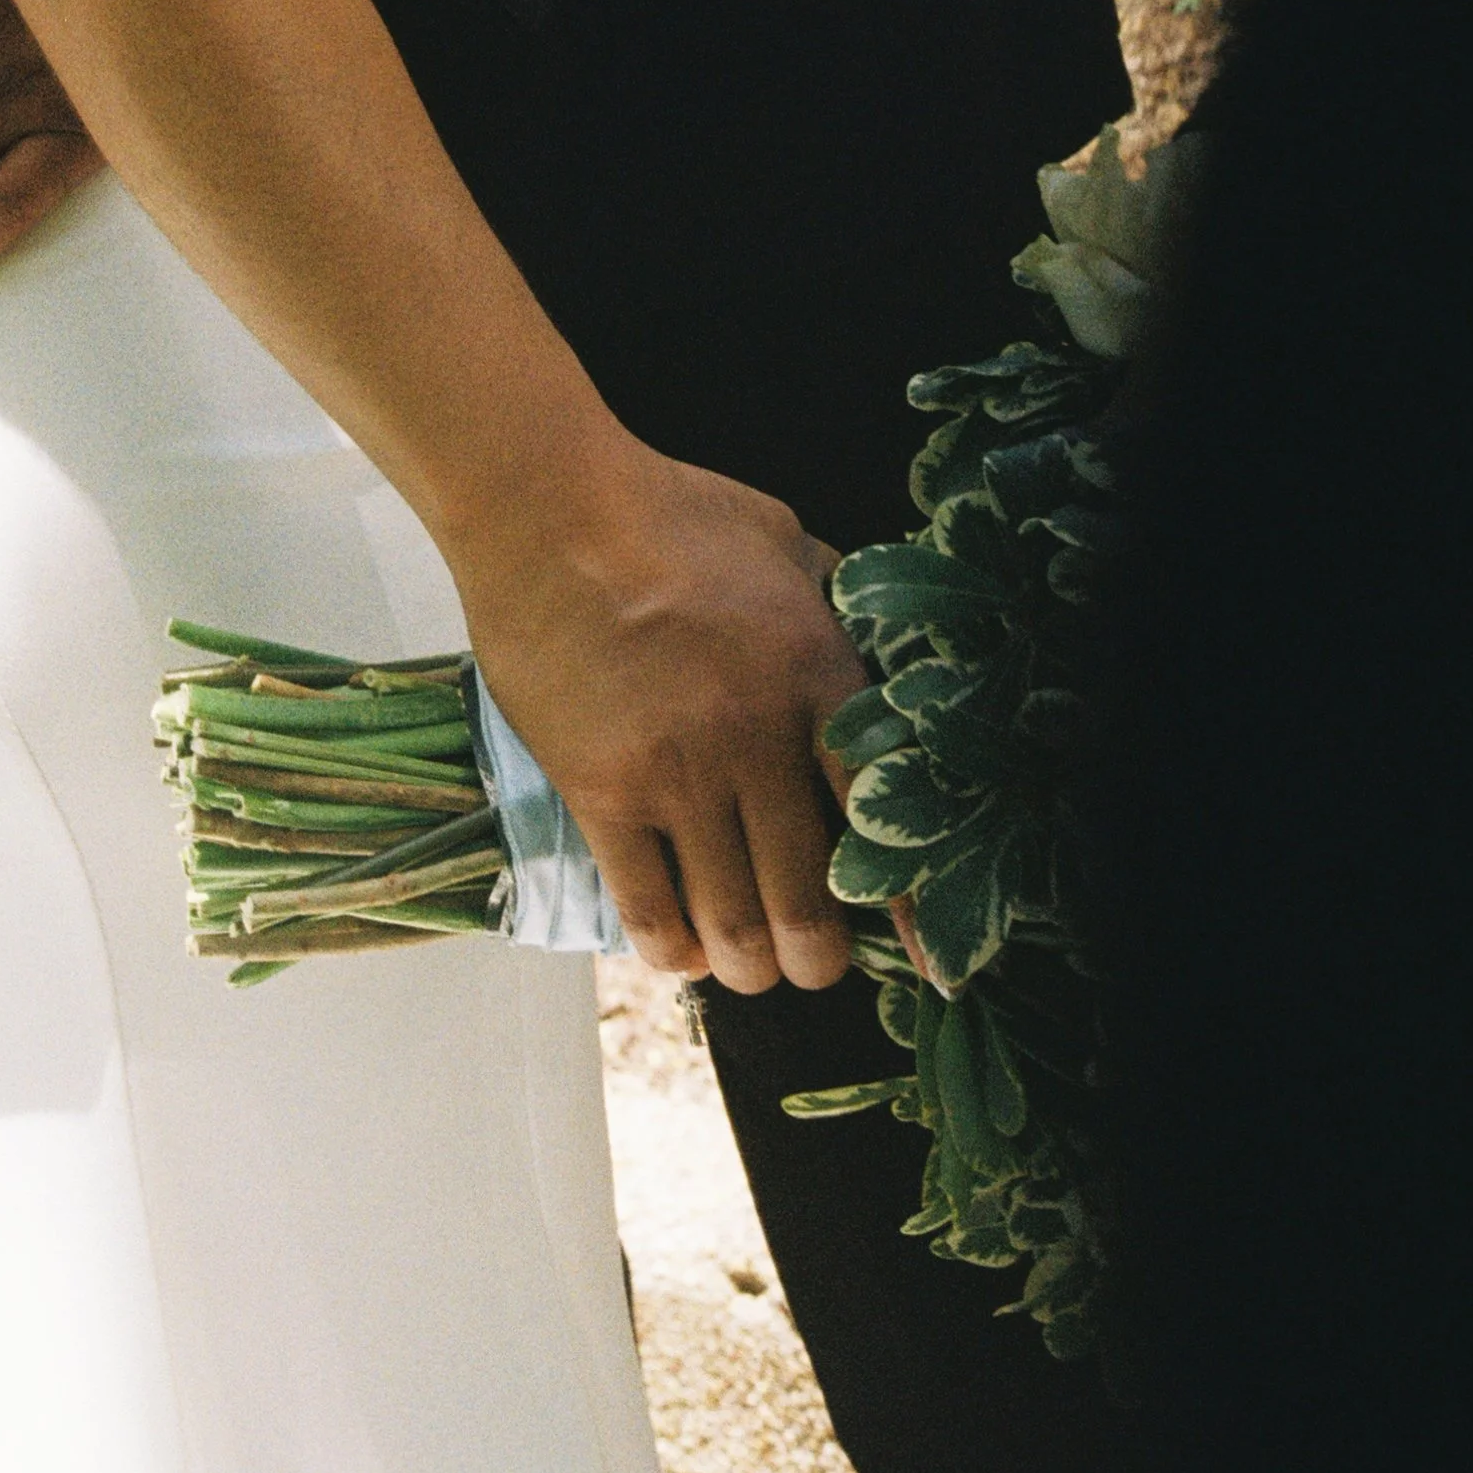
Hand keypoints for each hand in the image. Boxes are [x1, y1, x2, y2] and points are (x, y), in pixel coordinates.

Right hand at [455, 443, 866, 994]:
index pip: (882, 814)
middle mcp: (755, 738)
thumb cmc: (668, 511)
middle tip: (812, 957)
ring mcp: (675, 772)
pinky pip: (648, 913)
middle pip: (809, 902)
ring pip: (733, 928)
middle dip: (818, 957)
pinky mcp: (600, 792)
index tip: (928, 962)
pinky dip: (673, 950)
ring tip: (751, 961)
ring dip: (749, 966)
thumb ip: (833, 604)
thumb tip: (869, 642)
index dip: (909, 907)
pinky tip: (683, 948)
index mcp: (816, 672)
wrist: (545, 507)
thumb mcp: (784, 541)